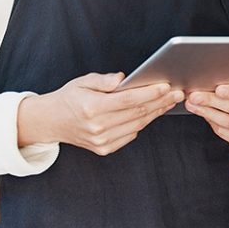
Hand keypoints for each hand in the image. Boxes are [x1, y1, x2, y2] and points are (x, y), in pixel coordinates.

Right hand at [18, 72, 183, 155]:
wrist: (51, 122)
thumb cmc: (69, 97)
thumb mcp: (82, 82)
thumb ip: (103, 80)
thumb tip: (123, 79)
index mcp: (92, 108)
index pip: (128, 100)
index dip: (150, 93)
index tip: (167, 85)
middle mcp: (97, 127)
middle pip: (137, 113)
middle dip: (160, 101)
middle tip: (178, 92)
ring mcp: (101, 141)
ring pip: (137, 125)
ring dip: (156, 112)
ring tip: (171, 100)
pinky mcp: (104, 149)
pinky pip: (131, 134)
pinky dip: (144, 122)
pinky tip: (154, 111)